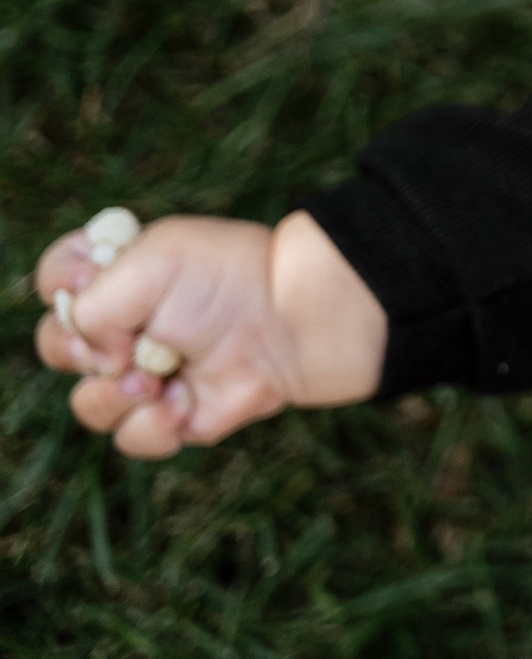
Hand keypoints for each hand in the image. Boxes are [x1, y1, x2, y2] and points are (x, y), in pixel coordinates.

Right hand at [33, 210, 386, 457]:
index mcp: (126, 272)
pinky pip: (133, 439)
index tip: (89, 279)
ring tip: (157, 381)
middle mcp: (134, 323)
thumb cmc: (233, 278)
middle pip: (61, 349)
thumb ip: (93, 305)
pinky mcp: (181, 414)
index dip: (62, 284)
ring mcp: (155, 371)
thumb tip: (95, 359)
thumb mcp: (153, 260)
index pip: (58, 279)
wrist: (304, 319)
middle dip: (79, 352)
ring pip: (91, 403)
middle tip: (123, 348)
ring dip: (115, 395)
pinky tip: (182, 406)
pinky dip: (150, 428)